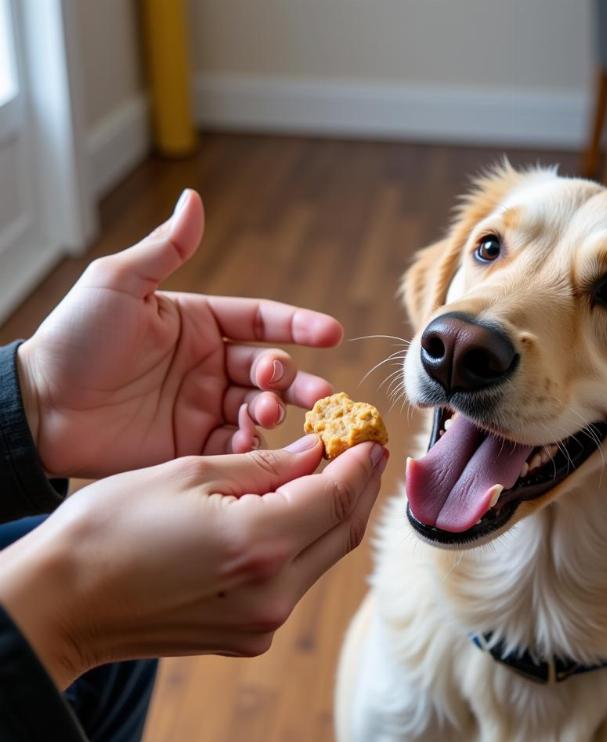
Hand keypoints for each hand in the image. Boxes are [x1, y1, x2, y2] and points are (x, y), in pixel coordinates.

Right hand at [0, 436, 387, 688]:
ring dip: (334, 514)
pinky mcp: (250, 636)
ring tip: (331, 474)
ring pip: (324, 556)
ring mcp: (263, 621)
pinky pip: (297, 580)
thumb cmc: (111, 528)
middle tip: (362, 450)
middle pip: (343, 530)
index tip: (371, 435)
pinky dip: (305, 542)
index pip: (338, 496)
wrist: (59, 605)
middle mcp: (273, 592)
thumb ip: (266, 467)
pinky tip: (294, 513)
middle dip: (359, 486)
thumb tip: (317, 454)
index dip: (361, 462)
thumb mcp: (190, 473)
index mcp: (260, 543)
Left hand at [16, 189, 341, 477]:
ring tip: (264, 411)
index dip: (299, 325)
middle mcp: (209, 364)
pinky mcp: (192, 443)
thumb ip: (165, 249)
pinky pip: (234, 444)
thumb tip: (194, 200)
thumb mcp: (119, 283)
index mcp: (200, 323)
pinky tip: (246, 438)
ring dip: (274, 408)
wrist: (42, 406)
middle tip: (316, 392)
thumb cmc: (76, 337)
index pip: (263, 320)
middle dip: (296, 378)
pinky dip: (248, 443)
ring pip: (259, 407)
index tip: (332, 334)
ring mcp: (203, 405)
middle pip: (271, 368)